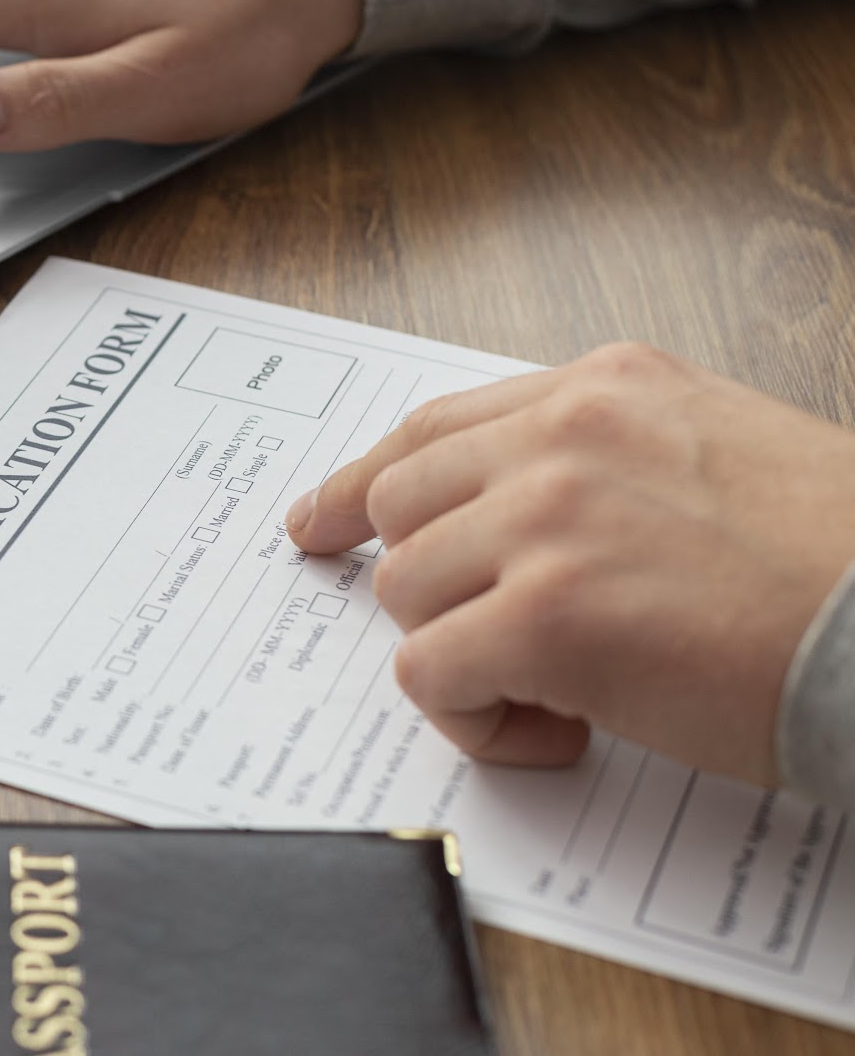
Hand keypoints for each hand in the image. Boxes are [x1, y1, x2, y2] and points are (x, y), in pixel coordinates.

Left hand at [284, 343, 854, 785]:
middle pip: (402, 509)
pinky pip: (431, 672)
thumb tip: (504, 516)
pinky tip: (566, 730)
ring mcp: (548, 521)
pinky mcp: (548, 617)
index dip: (363, 484)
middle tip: (470, 641)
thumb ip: (602, 458)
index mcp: (605, 388)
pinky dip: (478, 719)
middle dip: (425, 585)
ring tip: (563, 690)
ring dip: (466, 655)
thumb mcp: (714, 449)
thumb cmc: (836, 560)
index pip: (434, 429)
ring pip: (408, 593)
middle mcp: (563, 437)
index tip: (316, 521)